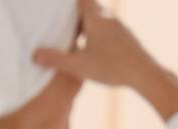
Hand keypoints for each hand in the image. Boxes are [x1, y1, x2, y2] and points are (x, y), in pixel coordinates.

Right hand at [32, 0, 157, 88]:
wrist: (144, 73)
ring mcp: (120, 28)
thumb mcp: (78, 65)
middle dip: (79, 12)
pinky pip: (110, 30)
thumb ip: (55, 60)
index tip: (62, 3)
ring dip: (89, 23)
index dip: (72, 1)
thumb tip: (34, 55)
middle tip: (65, 18)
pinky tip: (95, 48)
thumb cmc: (111, 66)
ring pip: (102, 19)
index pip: (83, 0)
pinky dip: (99, 33)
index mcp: (96, 20)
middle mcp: (109, 19)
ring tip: (78, 33)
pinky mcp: (127, 39)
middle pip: (92, 8)